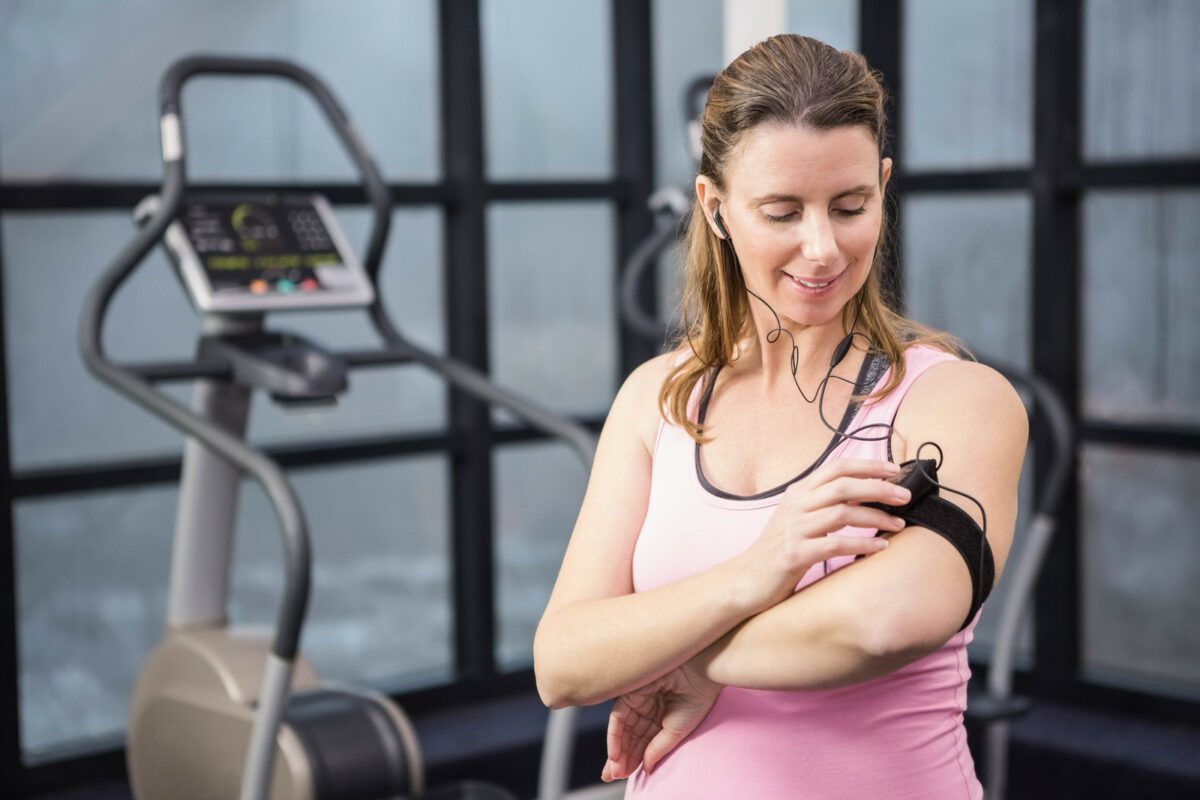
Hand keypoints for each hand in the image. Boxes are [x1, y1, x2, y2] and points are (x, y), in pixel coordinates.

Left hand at [600, 656, 722, 781]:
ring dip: (617, 751)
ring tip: (615, 772)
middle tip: (614, 776)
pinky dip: (615, 737)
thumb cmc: (696, 695)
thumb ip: (658, 748)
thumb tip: (646, 768)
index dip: (636, 758)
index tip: (627, 775)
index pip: (644, 739)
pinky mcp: (630, 692)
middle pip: (631, 735)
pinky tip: (615, 755)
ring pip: (623, 729)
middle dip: (623, 757)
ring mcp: (638, 698)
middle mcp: (647, 705)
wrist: (700, 669)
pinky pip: (618, 718)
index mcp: (661, 713)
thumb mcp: (678, 730)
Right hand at [732, 458, 911, 611]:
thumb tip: (863, 494)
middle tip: (904, 496)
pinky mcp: (794, 554)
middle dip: (878, 488)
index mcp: (798, 492)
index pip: (836, 467)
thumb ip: (823, 503)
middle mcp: (795, 505)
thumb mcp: (798, 518)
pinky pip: (835, 544)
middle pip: (843, 485)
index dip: (868, 465)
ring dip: (876, 517)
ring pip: (842, 513)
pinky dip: (862, 544)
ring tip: (898, 524)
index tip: (895, 470)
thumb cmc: (779, 550)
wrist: (746, 580)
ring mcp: (794, 529)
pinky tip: (880, 548)